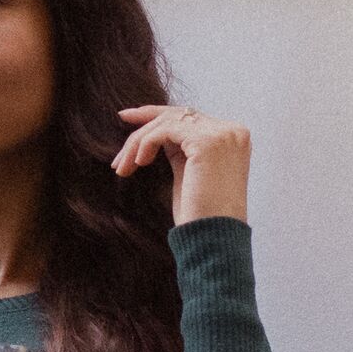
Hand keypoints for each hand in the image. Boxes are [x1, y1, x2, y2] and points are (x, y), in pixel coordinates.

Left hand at [114, 104, 250, 226]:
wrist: (213, 237)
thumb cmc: (200, 213)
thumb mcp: (190, 172)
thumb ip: (180, 148)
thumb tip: (156, 130)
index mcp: (233, 137)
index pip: (190, 116)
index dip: (157, 114)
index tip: (128, 117)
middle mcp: (232, 132)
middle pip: (177, 116)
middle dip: (143, 127)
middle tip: (119, 142)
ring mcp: (221, 135)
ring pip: (167, 123)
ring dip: (138, 142)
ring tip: (122, 167)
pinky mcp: (207, 142)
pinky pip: (164, 131)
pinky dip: (146, 144)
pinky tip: (138, 163)